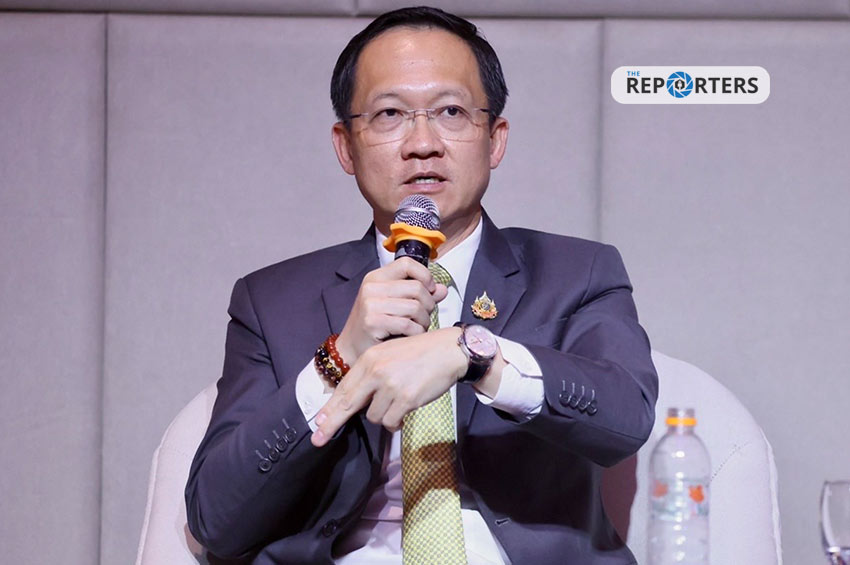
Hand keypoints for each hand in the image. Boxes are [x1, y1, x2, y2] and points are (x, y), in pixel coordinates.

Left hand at [311, 327, 465, 446]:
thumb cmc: (420, 353)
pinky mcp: (405, 399)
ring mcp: (390, 386)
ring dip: (384, 415)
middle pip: (348, 404)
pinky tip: (405, 411)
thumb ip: (370, 373)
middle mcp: (376, 371)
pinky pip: (392, 422)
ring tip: (398, 401)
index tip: (318, 422)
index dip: (329, 407)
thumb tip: (354, 399)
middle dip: (331, 424)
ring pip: (374, 416)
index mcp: (369, 358)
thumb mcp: (388, 354)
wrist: (448, 350)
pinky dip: (396, 421)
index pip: (343, 387)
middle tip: (318, 439)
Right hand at [335, 258, 447, 362]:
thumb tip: (441, 289)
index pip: (407, 263)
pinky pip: (409, 325)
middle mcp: (372, 287)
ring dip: (423, 321)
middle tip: (423, 316)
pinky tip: (411, 336)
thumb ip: (419, 294)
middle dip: (428, 305)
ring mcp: (370, 304)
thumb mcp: (394, 304)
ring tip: (418, 327)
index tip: (430, 289)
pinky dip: (416, 333)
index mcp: (376, 277)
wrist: (350, 349)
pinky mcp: (373, 322)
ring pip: (416, 307)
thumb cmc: (373, 325)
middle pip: (417, 287)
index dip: (425, 275)